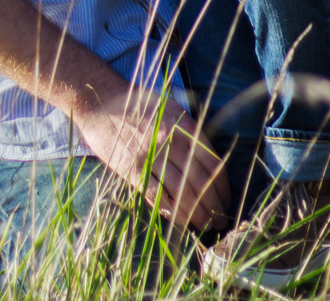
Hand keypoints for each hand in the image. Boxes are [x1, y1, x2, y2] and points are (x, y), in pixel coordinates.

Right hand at [75, 86, 230, 231]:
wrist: (102, 104)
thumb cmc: (139, 105)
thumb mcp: (172, 109)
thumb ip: (191, 133)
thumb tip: (211, 165)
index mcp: (185, 125)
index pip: (212, 162)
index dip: (223, 187)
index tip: (226, 201)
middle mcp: (171, 141)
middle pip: (201, 181)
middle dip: (214, 205)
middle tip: (220, 221)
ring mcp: (151, 156)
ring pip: (182, 192)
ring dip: (197, 213)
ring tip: (205, 225)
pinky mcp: (132, 170)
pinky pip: (157, 196)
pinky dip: (172, 211)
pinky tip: (181, 221)